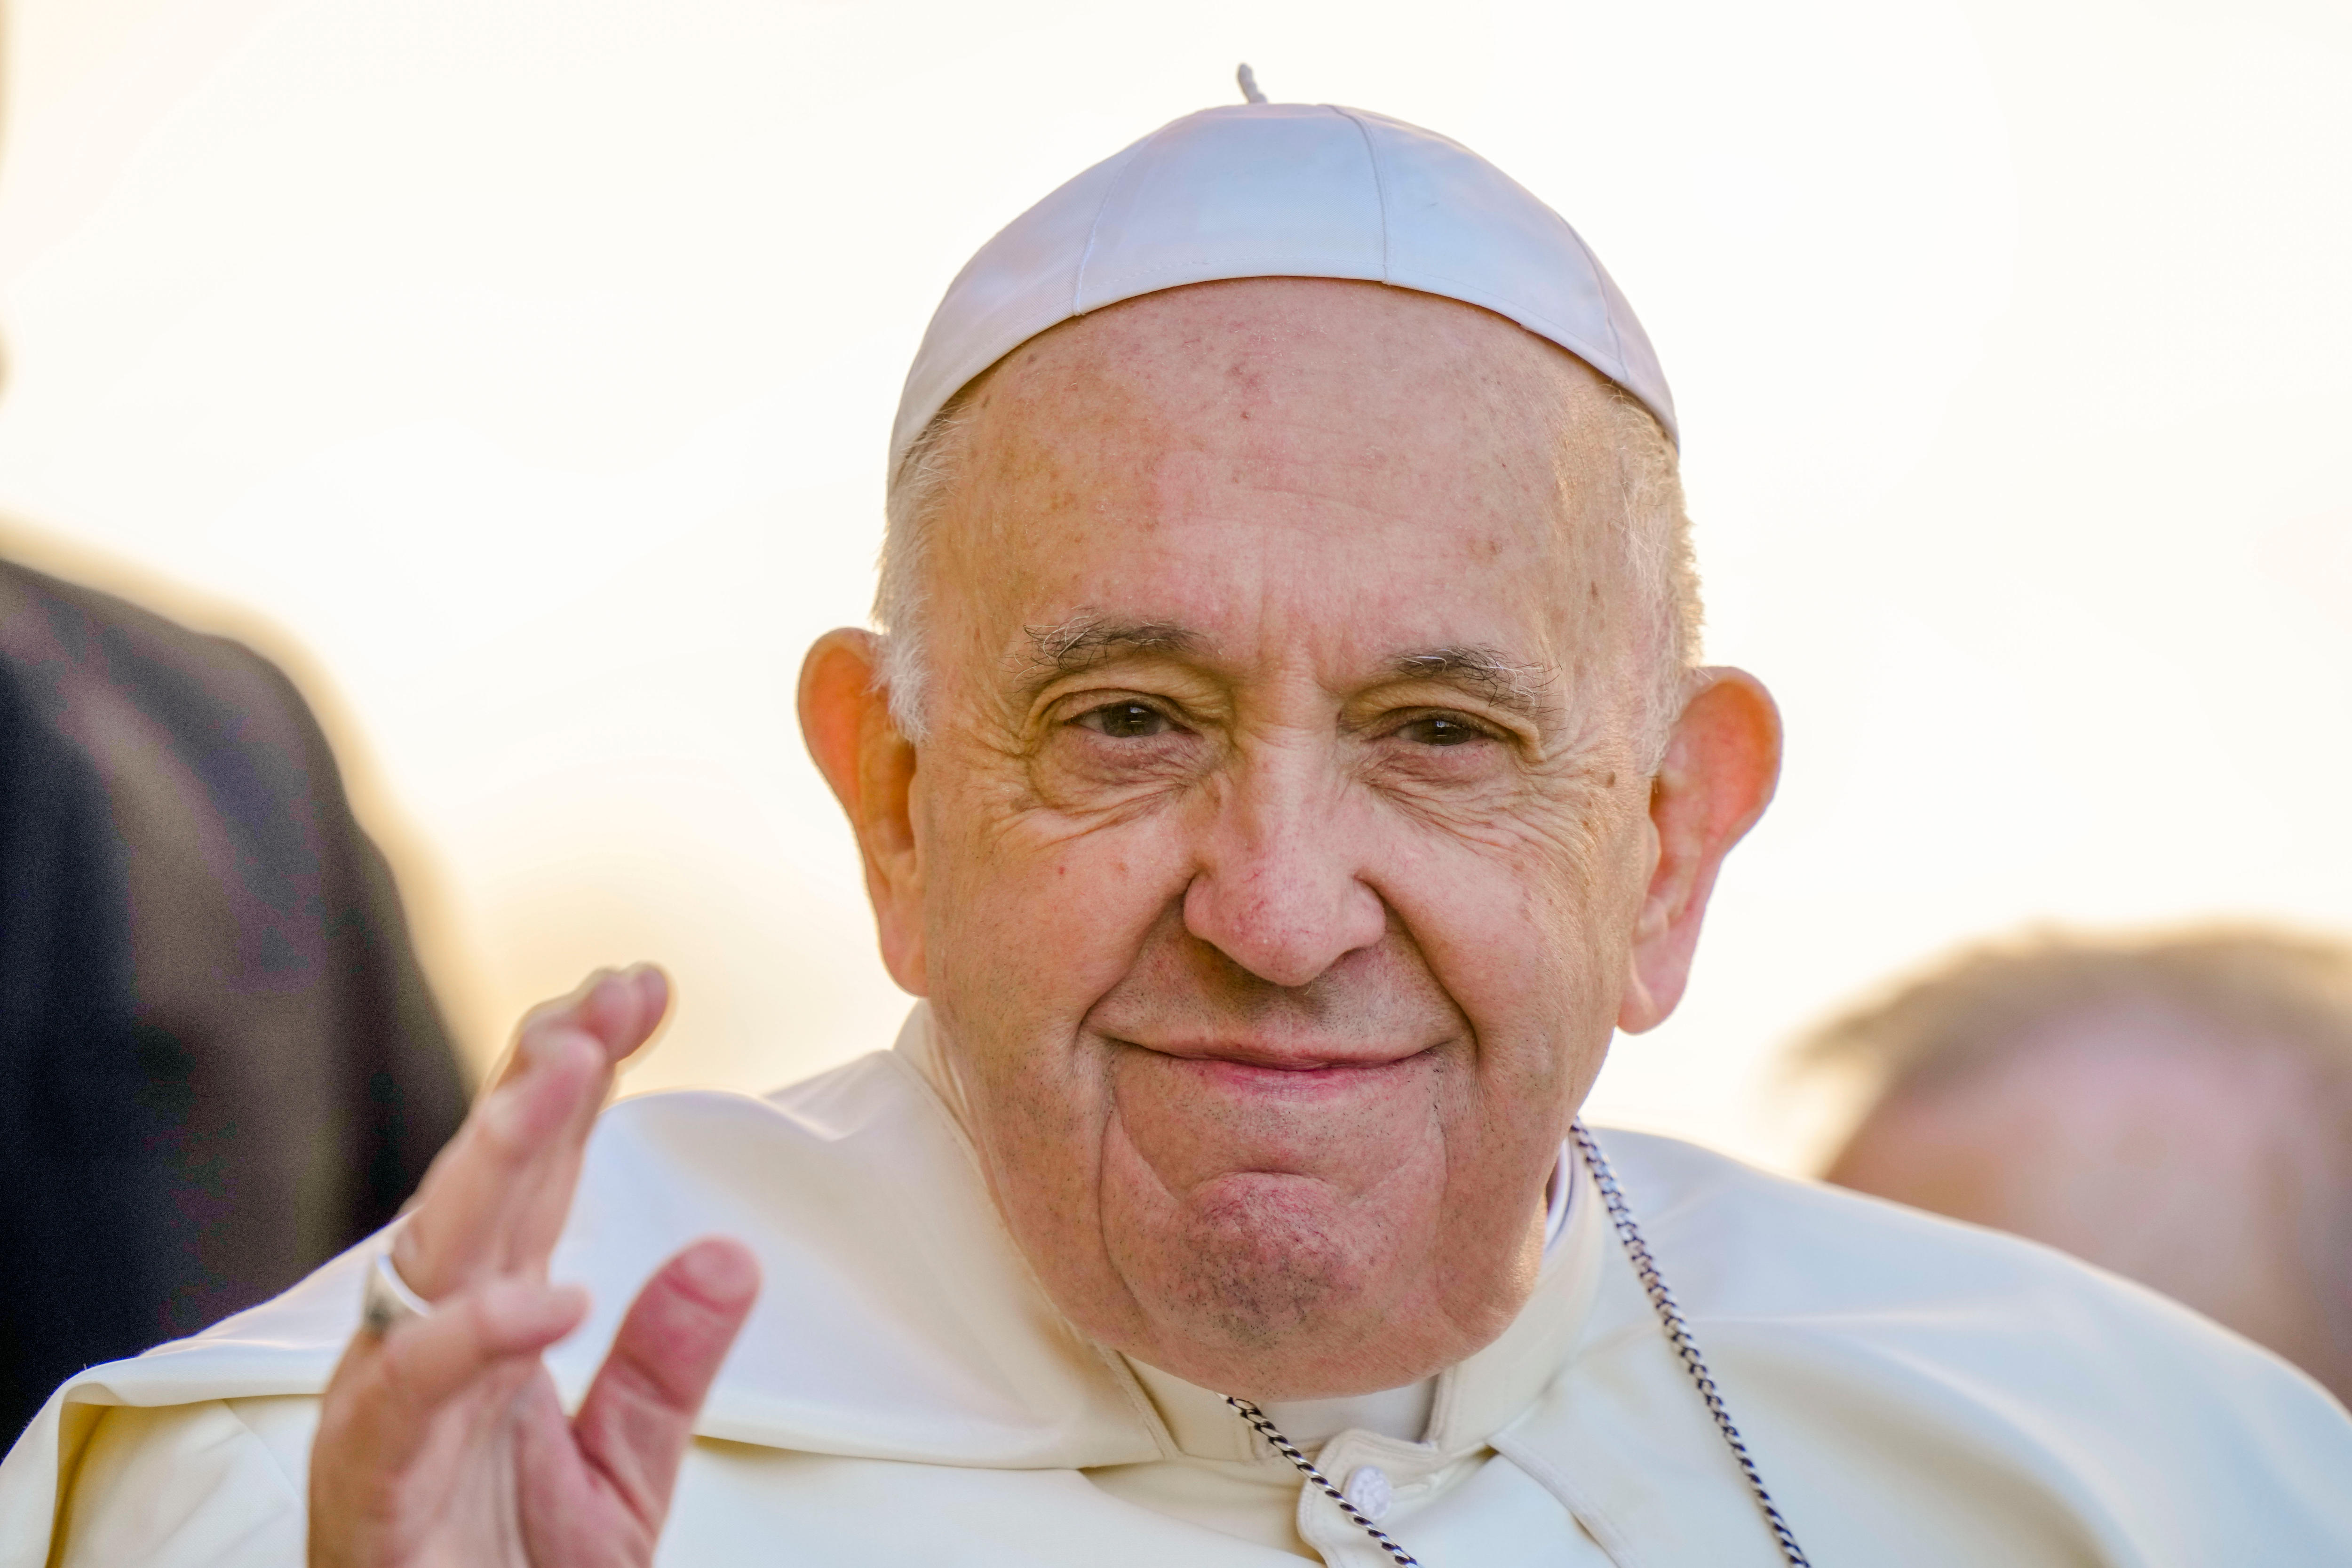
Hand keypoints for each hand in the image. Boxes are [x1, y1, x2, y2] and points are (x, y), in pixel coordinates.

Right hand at [309, 966, 759, 1566]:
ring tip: (566, 1073)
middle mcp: (429, 1342)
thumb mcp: (622, 1473)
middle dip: (540, 1076)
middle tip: (608, 996)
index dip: (578, 1071)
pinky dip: (476, 1337)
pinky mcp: (370, 1484)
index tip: (646, 988)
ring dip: (499, 1155)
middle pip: (483, 1181)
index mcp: (488, 1324)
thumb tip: (732, 1254)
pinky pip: (412, 1392)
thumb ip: (665, 1367)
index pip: (533, 1170)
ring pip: (435, 1252)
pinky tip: (552, 1294)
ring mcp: (389, 1406)